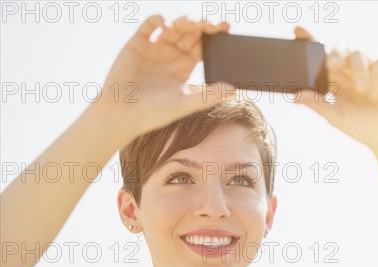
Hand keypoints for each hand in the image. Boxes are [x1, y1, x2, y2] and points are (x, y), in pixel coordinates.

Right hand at [94, 15, 234, 140]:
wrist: (123, 115)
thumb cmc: (154, 113)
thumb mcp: (185, 104)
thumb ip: (209, 96)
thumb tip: (233, 90)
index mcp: (185, 65)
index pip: (204, 44)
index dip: (215, 34)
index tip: (226, 27)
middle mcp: (172, 52)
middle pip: (191, 31)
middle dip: (202, 24)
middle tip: (212, 24)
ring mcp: (155, 46)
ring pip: (174, 24)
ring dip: (184, 20)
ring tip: (191, 24)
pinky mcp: (138, 42)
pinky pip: (150, 24)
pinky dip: (159, 18)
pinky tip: (167, 24)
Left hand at [294, 27, 377, 152]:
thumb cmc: (363, 128)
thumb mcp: (336, 117)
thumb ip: (317, 104)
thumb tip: (293, 96)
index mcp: (335, 79)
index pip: (320, 56)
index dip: (310, 41)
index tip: (298, 31)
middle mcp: (350, 70)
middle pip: (339, 48)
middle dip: (335, 53)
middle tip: (332, 64)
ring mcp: (370, 67)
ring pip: (359, 54)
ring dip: (358, 71)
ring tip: (362, 90)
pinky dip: (376, 77)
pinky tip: (376, 93)